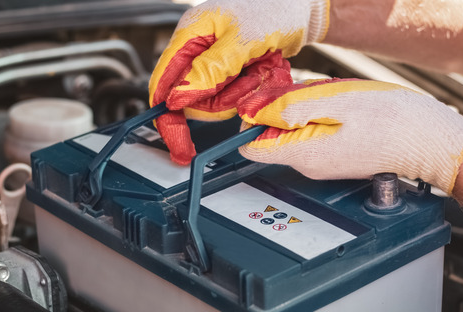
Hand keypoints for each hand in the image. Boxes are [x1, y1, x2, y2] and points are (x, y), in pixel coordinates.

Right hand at [149, 0, 329, 164]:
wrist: (299, 6)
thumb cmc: (273, 9)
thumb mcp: (242, 40)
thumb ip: (209, 70)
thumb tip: (177, 98)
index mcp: (189, 34)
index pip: (163, 83)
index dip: (168, 118)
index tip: (180, 145)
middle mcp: (196, 49)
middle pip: (191, 99)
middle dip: (222, 100)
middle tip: (248, 80)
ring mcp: (212, 61)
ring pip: (214, 101)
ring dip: (241, 93)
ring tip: (259, 69)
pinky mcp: (228, 71)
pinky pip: (232, 96)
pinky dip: (250, 89)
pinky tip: (262, 70)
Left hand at [237, 78, 462, 193]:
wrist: (432, 142)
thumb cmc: (395, 122)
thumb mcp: (340, 102)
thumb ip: (294, 108)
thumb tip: (258, 112)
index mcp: (305, 154)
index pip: (252, 146)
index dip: (252, 119)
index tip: (267, 99)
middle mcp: (310, 165)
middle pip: (274, 134)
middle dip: (285, 108)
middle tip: (316, 93)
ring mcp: (323, 164)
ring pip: (296, 130)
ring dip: (308, 109)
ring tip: (338, 101)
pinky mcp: (336, 157)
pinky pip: (315, 132)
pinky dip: (323, 115)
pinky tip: (347, 109)